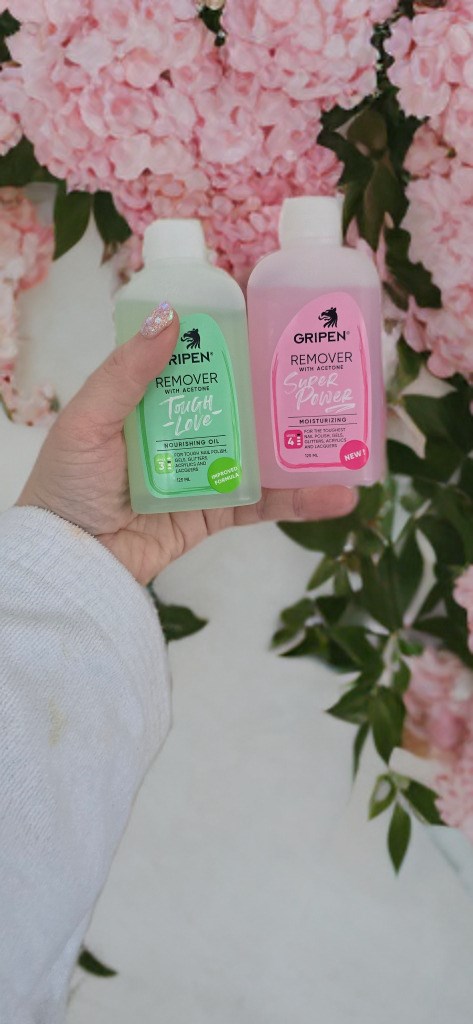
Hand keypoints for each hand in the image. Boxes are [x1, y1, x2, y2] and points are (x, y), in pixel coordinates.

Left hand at [17, 306, 356, 584]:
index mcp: (152, 396)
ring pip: (263, 448)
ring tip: (352, 431)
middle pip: (242, 397)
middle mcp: (185, 426)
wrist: (72, 562)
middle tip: (328, 364)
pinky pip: (266, 502)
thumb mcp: (89, 420)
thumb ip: (126, 372)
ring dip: (306, 441)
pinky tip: (336, 494)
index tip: (274, 313)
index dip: (234, 335)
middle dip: (283, 383)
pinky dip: (301, 500)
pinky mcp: (219, 510)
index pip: (199, 356)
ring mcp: (206, 468)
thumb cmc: (67, 485)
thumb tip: (172, 317)